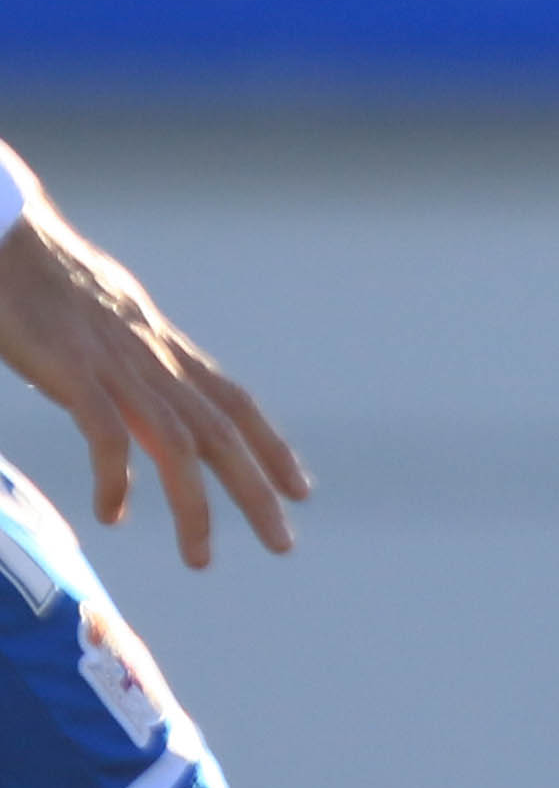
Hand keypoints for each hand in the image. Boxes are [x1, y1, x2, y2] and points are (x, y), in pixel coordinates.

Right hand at [0, 200, 308, 567]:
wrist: (3, 230)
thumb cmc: (39, 277)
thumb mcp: (103, 320)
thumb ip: (125, 356)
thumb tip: (129, 394)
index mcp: (161, 347)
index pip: (235, 402)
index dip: (271, 446)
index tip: (300, 490)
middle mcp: (152, 358)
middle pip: (223, 432)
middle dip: (257, 490)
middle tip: (283, 544)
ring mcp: (114, 363)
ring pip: (178, 442)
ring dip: (194, 505)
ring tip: (201, 558)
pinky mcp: (70, 368)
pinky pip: (106, 432)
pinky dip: (117, 476)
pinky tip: (114, 513)